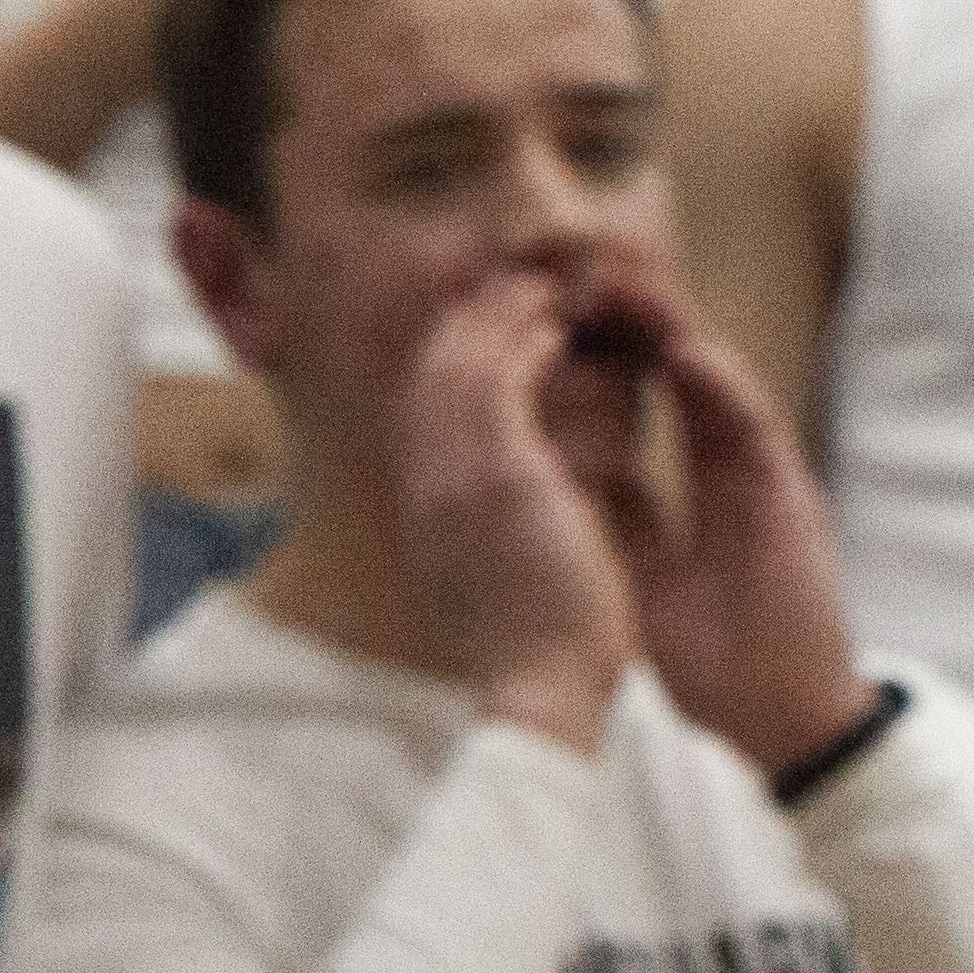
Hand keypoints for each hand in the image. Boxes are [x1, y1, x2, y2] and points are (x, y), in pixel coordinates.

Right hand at [398, 271, 638, 749]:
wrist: (542, 685)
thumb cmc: (537, 642)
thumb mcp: (495, 570)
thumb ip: (490, 524)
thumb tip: (509, 505)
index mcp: (423, 510)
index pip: (419, 412)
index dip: (447, 362)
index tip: (481, 331)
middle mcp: (424, 486)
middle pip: (428, 375)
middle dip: (465, 324)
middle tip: (508, 287)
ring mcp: (455, 478)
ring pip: (461, 366)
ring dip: (498, 319)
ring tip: (536, 289)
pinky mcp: (501, 475)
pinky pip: (502, 382)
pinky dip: (523, 345)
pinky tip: (554, 327)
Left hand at [579, 270, 878, 783]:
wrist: (774, 718)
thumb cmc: (714, 659)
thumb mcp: (643, 568)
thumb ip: (623, 515)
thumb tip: (567, 477)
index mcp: (694, 487)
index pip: (641, 400)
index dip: (598, 352)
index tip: (544, 309)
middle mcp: (730, 470)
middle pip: (677, 374)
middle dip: (630, 319)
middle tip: (579, 271)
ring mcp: (762, 480)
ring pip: (718, 383)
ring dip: (676, 329)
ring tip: (628, 284)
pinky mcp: (790, 499)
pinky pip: (752, 428)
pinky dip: (722, 386)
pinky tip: (685, 350)